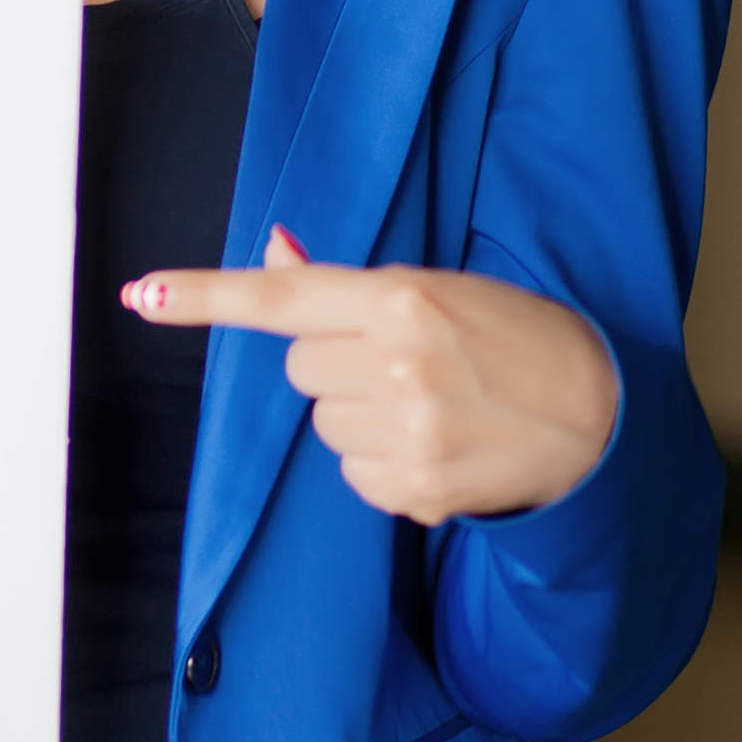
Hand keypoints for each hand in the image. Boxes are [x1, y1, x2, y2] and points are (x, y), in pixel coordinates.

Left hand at [123, 228, 617, 524]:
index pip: (281, 299)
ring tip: (430, 406)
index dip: (205, 297)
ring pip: (323, 425)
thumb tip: (273, 252)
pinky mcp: (417, 489)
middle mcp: (397, 365)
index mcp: (400, 301)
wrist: (597, 412)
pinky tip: (438, 445)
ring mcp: (407, 432)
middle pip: (299, 368)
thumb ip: (345, 286)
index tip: (143, 295)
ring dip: (360, 417)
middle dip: (335, 365)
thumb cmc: (513, 336)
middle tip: (403, 363)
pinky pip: (355, 474)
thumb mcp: (436, 289)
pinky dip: (385, 463)